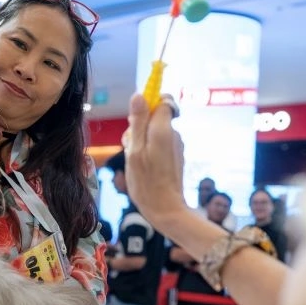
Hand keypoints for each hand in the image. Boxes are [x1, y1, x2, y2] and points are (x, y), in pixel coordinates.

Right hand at [123, 93, 186, 227]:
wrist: (166, 209)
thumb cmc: (146, 182)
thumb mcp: (135, 151)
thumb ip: (138, 122)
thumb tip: (139, 95)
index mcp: (163, 129)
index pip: (162, 100)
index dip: (148, 103)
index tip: (135, 116)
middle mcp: (173, 134)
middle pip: (155, 117)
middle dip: (139, 127)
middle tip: (130, 147)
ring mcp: (176, 146)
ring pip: (155, 133)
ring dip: (142, 142)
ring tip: (136, 162)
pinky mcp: (175, 157)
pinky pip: (159, 145)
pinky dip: (149, 152)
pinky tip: (144, 168)